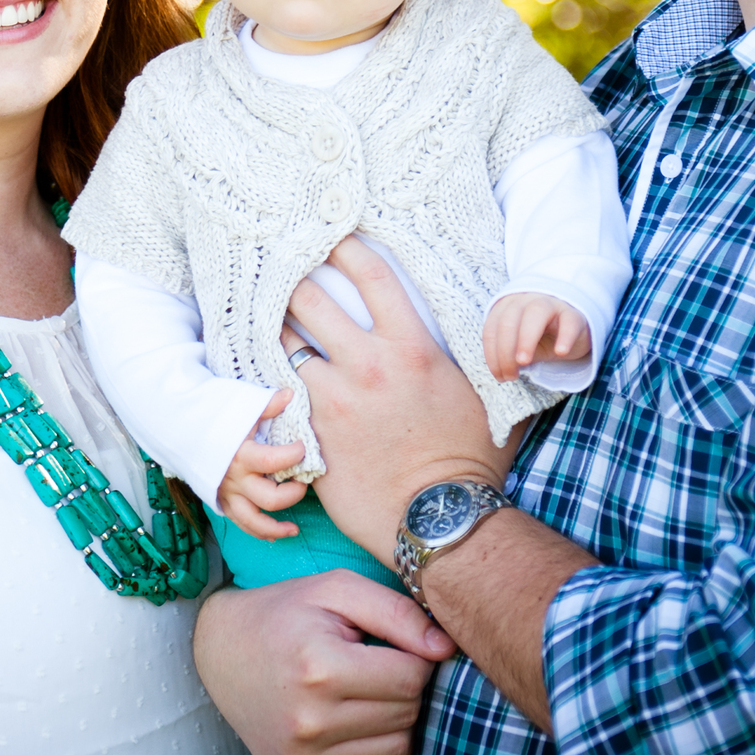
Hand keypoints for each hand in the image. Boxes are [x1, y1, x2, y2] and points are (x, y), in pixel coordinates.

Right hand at [192, 571, 453, 754]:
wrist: (221, 651)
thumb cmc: (284, 612)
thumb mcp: (335, 589)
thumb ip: (396, 611)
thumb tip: (445, 648)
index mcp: (319, 667)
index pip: (412, 677)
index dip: (417, 656)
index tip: (393, 643)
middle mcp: (310, 719)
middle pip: (407, 713)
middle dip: (405, 685)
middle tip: (376, 661)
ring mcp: (304, 754)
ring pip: (398, 746)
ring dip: (395, 717)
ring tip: (365, 688)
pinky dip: (377, 742)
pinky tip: (356, 714)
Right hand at [218, 389, 311, 540]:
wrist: (177, 426)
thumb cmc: (210, 413)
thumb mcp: (238, 405)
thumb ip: (266, 404)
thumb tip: (290, 394)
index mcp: (241, 453)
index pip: (275, 460)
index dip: (295, 455)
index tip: (303, 446)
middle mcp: (234, 478)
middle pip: (270, 498)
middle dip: (293, 493)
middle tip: (303, 481)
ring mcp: (227, 492)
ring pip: (253, 521)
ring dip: (275, 528)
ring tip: (294, 529)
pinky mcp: (221, 500)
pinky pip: (240, 523)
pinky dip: (258, 531)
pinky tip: (276, 534)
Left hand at [288, 238, 516, 564]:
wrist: (440, 519)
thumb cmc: (469, 459)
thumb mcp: (481, 393)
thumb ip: (470, 356)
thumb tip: (488, 335)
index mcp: (411, 348)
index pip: (371, 275)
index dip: (346, 246)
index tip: (332, 234)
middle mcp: (368, 365)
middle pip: (310, 298)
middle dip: (292, 280)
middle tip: (282, 272)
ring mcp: (335, 399)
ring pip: (285, 342)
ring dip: (276, 328)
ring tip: (267, 318)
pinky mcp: (313, 431)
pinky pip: (281, 390)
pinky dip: (272, 375)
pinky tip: (265, 367)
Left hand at [482, 292, 589, 382]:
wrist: (573, 331)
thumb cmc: (542, 338)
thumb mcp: (522, 347)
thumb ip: (510, 355)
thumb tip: (501, 372)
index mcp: (508, 307)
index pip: (492, 328)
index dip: (492, 355)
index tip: (500, 377)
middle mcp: (527, 301)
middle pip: (509, 320)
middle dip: (505, 351)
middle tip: (511, 376)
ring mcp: (551, 304)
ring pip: (535, 313)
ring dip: (526, 339)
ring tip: (524, 362)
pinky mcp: (574, 314)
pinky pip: (569, 322)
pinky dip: (564, 337)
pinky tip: (560, 353)